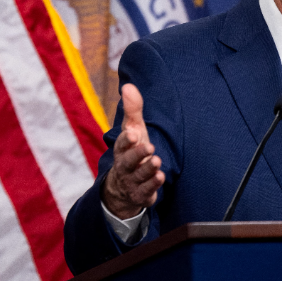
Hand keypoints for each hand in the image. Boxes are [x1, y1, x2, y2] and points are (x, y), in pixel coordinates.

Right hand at [102, 83, 164, 218]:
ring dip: (147, 169)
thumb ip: (132, 110)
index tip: (133, 132)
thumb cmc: (132, 151)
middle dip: (137, 154)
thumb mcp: (133, 130)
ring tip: (157, 161)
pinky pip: (145, 191)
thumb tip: (128, 86)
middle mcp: (124, 166)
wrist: (125, 186)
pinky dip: (152, 185)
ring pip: (138, 176)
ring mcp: (132, 181)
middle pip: (127, 161)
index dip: (126, 139)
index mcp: (122, 149)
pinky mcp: (141, 194)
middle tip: (149, 146)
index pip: (121, 143)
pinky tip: (160, 177)